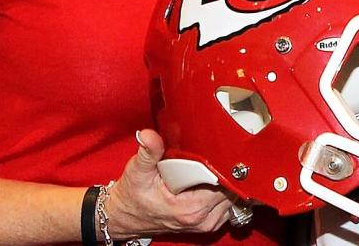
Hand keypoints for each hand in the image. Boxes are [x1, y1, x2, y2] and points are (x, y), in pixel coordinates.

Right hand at [103, 129, 235, 237]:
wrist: (125, 216)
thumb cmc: (132, 196)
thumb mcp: (137, 172)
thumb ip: (148, 152)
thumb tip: (149, 135)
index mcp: (190, 208)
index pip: (225, 183)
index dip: (225, 164)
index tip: (220, 149)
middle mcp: (203, 218)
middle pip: (233, 189)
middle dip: (226, 170)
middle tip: (213, 154)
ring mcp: (207, 222)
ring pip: (233, 197)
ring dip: (227, 181)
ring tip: (210, 166)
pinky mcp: (208, 222)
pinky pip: (228, 204)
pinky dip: (224, 191)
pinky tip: (212, 179)